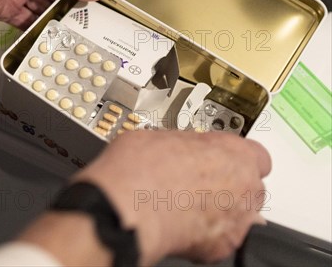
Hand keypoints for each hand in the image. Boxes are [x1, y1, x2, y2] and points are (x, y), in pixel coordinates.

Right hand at [75, 130, 271, 264]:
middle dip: (228, 184)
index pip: (256, 155)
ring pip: (238, 214)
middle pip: (250, 185)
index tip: (217, 157)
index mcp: (234, 152)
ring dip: (218, 210)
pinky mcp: (221, 247)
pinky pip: (220, 239)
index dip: (233, 157)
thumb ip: (185, 145)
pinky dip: (204, 234)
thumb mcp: (159, 136)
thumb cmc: (139, 169)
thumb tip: (176, 149)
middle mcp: (244, 185)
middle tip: (197, 182)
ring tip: (184, 205)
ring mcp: (236, 219)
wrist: (126, 206)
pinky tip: (180, 224)